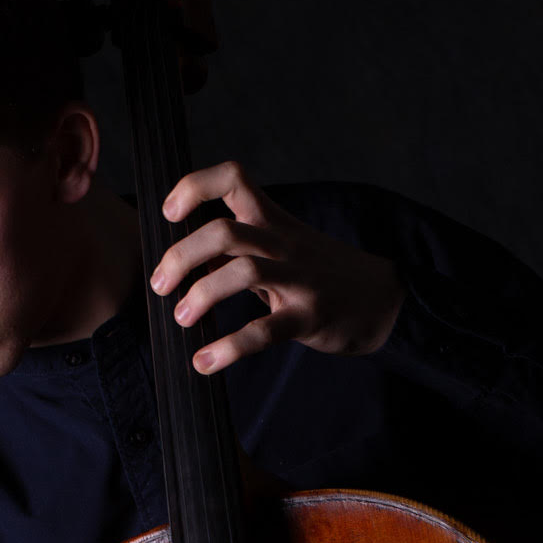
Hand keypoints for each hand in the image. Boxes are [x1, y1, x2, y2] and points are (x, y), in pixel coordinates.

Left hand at [152, 162, 403, 375]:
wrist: (381, 300)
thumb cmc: (319, 274)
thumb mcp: (281, 248)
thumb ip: (239, 250)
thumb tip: (188, 260)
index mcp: (274, 220)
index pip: (234, 179)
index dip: (196, 187)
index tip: (169, 213)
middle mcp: (284, 244)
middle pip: (225, 232)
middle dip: (182, 257)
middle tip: (161, 285)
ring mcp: (299, 279)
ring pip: (244, 272)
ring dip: (202, 295)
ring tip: (183, 318)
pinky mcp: (309, 317)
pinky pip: (265, 331)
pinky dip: (229, 348)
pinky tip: (205, 362)